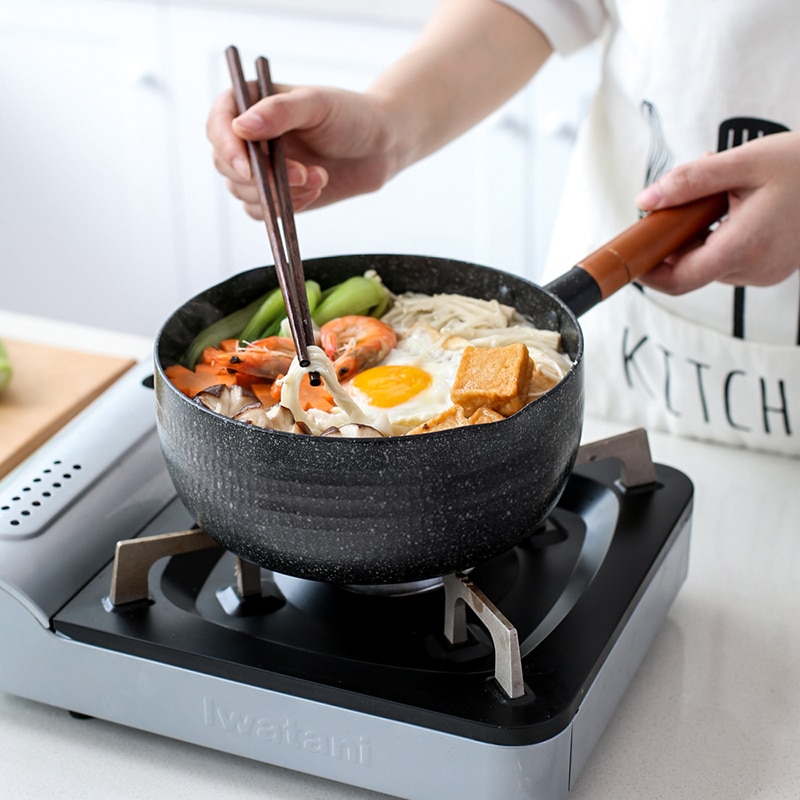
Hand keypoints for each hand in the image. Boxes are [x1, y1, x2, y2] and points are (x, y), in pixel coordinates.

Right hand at [206, 83, 399, 216]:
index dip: (227, 148)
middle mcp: (247, 136)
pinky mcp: (274, 194)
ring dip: (279, 193)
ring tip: (319, 178)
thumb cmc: (350, 116)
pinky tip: (315, 191)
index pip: (218, 124)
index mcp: (249, 103)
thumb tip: (241, 126)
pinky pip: (261, 212)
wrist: (379, 147)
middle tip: (303, 173)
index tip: (247, 168)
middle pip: (226, 165)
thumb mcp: (317, 105)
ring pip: (243, 193)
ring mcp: (260, 168)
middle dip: (263, 177)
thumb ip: (280, 112)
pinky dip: (284, 208)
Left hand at [635, 130, 799, 293]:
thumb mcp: (742, 163)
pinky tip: (732, 205)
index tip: (630, 256)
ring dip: (697, 234)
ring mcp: (765, 272)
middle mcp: (755, 269)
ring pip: (709, 263)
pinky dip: (718, 235)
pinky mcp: (771, 267)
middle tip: (679, 200)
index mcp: (744, 248)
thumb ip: (689, 182)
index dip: (648, 273)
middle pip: (690, 269)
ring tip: (717, 194)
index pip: (679, 280)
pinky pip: (729, 258)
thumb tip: (646, 201)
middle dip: (675, 239)